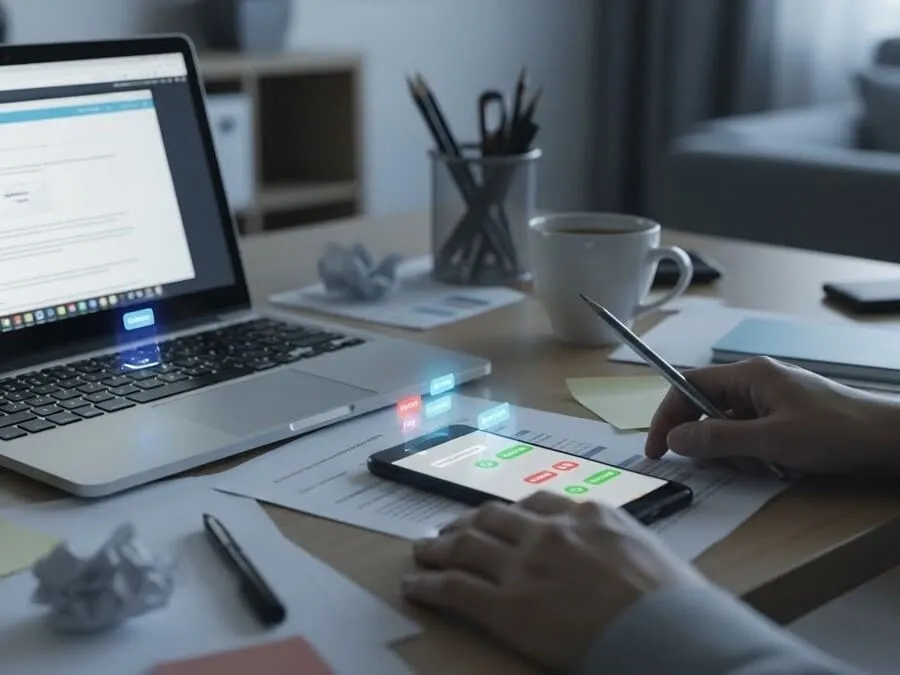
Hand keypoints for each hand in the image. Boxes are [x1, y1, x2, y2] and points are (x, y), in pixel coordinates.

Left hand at [401, 492, 703, 672]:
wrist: (671, 631)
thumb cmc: (675, 601)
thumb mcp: (649, 551)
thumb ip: (616, 543)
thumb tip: (611, 556)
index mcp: (586, 514)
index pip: (534, 504)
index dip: (506, 512)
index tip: (494, 517)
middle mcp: (548, 531)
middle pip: (492, 518)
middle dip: (466, 523)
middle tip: (450, 529)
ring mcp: (524, 565)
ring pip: (465, 545)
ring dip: (438, 545)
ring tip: (422, 549)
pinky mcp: (507, 605)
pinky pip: (455, 587)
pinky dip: (429, 584)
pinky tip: (413, 585)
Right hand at [646, 356, 899, 475]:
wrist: (888, 440)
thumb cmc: (835, 433)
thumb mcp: (771, 441)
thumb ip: (719, 439)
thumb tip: (675, 438)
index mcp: (748, 375)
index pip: (688, 385)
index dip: (667, 415)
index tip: (658, 448)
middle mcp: (754, 381)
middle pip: (704, 405)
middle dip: (702, 437)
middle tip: (708, 465)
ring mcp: (769, 399)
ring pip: (725, 423)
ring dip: (729, 450)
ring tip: (757, 466)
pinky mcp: (782, 416)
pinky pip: (747, 432)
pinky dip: (748, 452)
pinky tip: (769, 466)